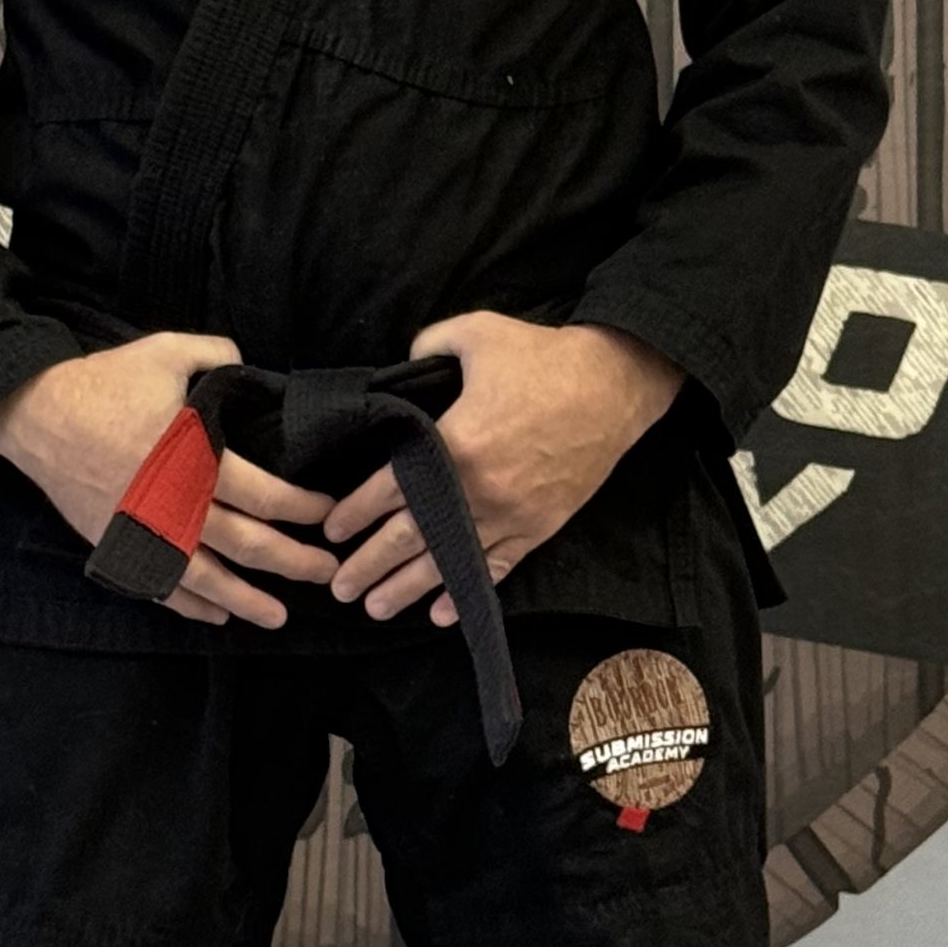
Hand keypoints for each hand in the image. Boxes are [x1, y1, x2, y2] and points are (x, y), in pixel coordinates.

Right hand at [0, 333, 338, 630]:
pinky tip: (216, 616)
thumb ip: (216, 354)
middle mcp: (176, 505)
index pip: (267, 496)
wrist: (35, 415)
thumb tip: (245, 363)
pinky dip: (189, 605)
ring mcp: (145, 532)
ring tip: (279, 617)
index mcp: (196, 459)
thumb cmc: (103, 384)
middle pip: (248, 544)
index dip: (303, 509)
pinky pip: (159, 585)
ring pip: (207, 578)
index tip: (327, 513)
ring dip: (247, 600)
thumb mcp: (165, 352)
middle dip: (293, 562)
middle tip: (327, 574)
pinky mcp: (117, 545)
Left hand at [320, 313, 684, 625]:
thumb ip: (427, 346)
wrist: (615, 385)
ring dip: (408, 590)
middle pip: (409, 538)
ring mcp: (510, 515)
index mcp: (454, 444)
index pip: (388, 489)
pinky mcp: (538, 527)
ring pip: (447, 563)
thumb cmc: (544, 358)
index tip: (332, 532)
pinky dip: (466, 593)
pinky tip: (441, 613)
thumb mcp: (476, 333)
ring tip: (376, 610)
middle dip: (369, 566)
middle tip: (340, 588)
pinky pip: (496, 569)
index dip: (354, 513)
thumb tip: (401, 365)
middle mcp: (477, 490)